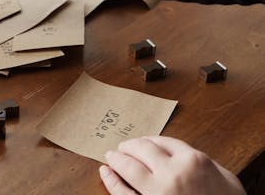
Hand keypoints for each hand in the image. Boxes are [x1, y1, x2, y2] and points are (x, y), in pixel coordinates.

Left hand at [99, 136, 244, 194]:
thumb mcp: (225, 178)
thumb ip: (203, 163)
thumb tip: (185, 156)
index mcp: (193, 161)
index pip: (164, 141)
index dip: (150, 140)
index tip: (143, 141)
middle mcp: (173, 173)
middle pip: (143, 150)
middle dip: (130, 146)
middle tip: (122, 146)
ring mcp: (158, 191)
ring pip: (129, 168)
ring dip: (117, 159)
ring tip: (110, 157)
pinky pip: (123, 193)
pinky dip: (111, 181)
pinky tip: (105, 173)